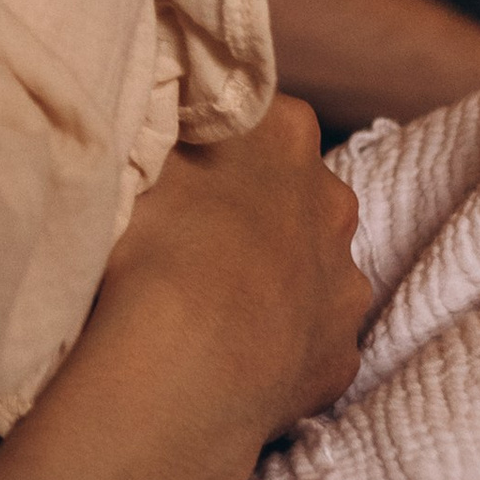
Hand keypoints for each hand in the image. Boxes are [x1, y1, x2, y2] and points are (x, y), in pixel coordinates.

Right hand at [0, 100, 368, 479]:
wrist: (181, 370)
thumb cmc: (147, 247)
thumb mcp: (135, 159)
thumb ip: (160, 131)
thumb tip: (155, 109)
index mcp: (284, 136)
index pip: (255, 116)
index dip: (213, 140)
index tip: (175, 168)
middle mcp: (333, 204)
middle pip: (291, 192)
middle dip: (252, 208)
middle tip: (187, 235)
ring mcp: (344, 287)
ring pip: (310, 268)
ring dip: (272, 278)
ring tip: (208, 305)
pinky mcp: (339, 358)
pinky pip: (309, 339)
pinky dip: (279, 343)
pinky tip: (231, 355)